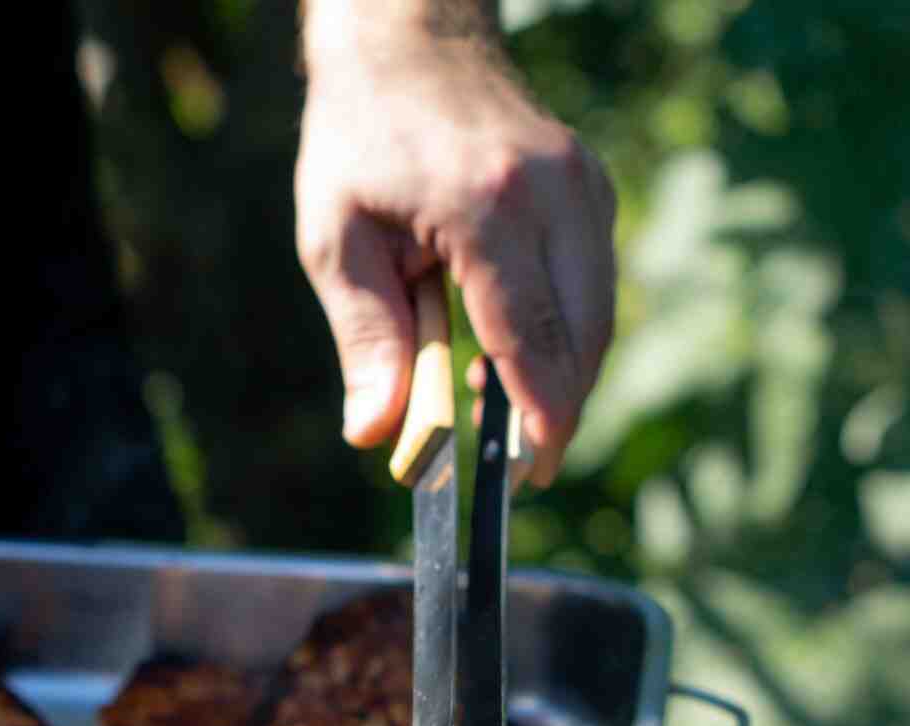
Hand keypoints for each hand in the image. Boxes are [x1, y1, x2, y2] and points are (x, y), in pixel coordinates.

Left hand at [295, 17, 615, 486]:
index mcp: (487, 207)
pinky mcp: (592, 189)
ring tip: (500, 405)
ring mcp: (583, 185)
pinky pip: (593, 285)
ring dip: (561, 375)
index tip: (533, 474)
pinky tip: (514, 351)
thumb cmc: (362, 139)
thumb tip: (374, 433)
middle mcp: (553, 192)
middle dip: (557, 411)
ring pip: (597, 316)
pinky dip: (565, 334)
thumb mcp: (336, 241)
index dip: (539, 418)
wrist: (409, 42)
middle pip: (582, 337)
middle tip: (518, 464)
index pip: (532, 338)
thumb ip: (365, 339)